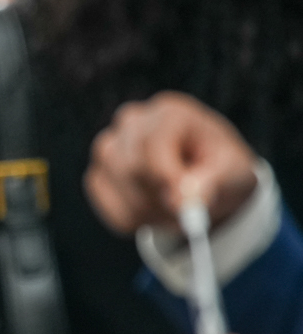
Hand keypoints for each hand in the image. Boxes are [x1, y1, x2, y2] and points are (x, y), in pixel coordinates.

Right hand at [85, 92, 257, 235]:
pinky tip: (155, 212)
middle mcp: (133, 122)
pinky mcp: (99, 171)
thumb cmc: (222, 169)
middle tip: (185, 217)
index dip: (164, 177)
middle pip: (130, 166)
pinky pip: (108, 205)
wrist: (208, 179)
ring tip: (175, 212)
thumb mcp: (234, 173)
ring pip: (116, 186)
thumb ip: (212, 183)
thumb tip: (181, 202)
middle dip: (159, 199)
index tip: (182, 206)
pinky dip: (133, 219)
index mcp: (171, 114)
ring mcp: (110, 145)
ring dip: (148, 212)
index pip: (152, 143)